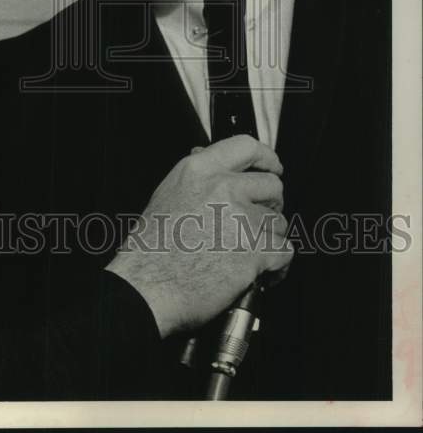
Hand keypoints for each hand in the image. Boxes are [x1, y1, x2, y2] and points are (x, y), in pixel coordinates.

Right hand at [105, 135, 292, 337]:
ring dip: (269, 238)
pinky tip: (263, 271)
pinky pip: (284, 252)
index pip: (247, 146)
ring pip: (279, 223)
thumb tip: (216, 162)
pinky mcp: (254, 251)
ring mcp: (241, 219)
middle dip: (270, 205)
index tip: (273, 167)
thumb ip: (199, 176)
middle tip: (257, 220)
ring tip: (249, 251)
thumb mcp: (168, 193)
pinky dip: (277, 266)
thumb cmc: (153, 247)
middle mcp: (223, 188)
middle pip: (272, 186)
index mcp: (200, 170)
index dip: (266, 158)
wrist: (148, 286)